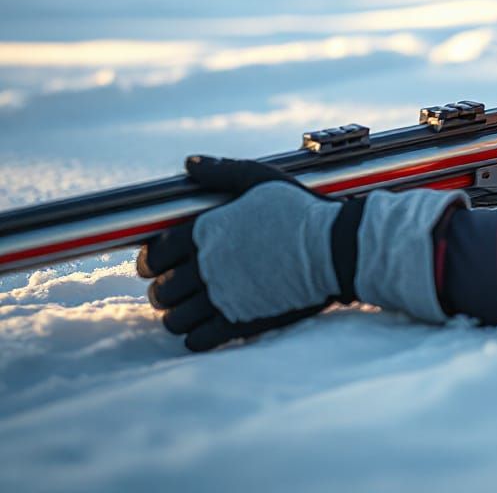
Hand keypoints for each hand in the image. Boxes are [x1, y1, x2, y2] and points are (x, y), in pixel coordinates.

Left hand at [137, 156, 353, 351]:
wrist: (335, 249)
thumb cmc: (301, 210)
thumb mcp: (262, 179)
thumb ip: (221, 172)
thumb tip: (189, 163)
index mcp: (205, 231)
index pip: (155, 254)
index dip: (153, 259)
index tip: (162, 261)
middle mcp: (206, 266)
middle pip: (160, 290)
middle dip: (164, 288)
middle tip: (178, 284)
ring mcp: (221, 298)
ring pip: (173, 319)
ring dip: (176, 314)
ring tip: (191, 307)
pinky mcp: (238, 323)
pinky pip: (196, 341)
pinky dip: (194, 336)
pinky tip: (206, 327)